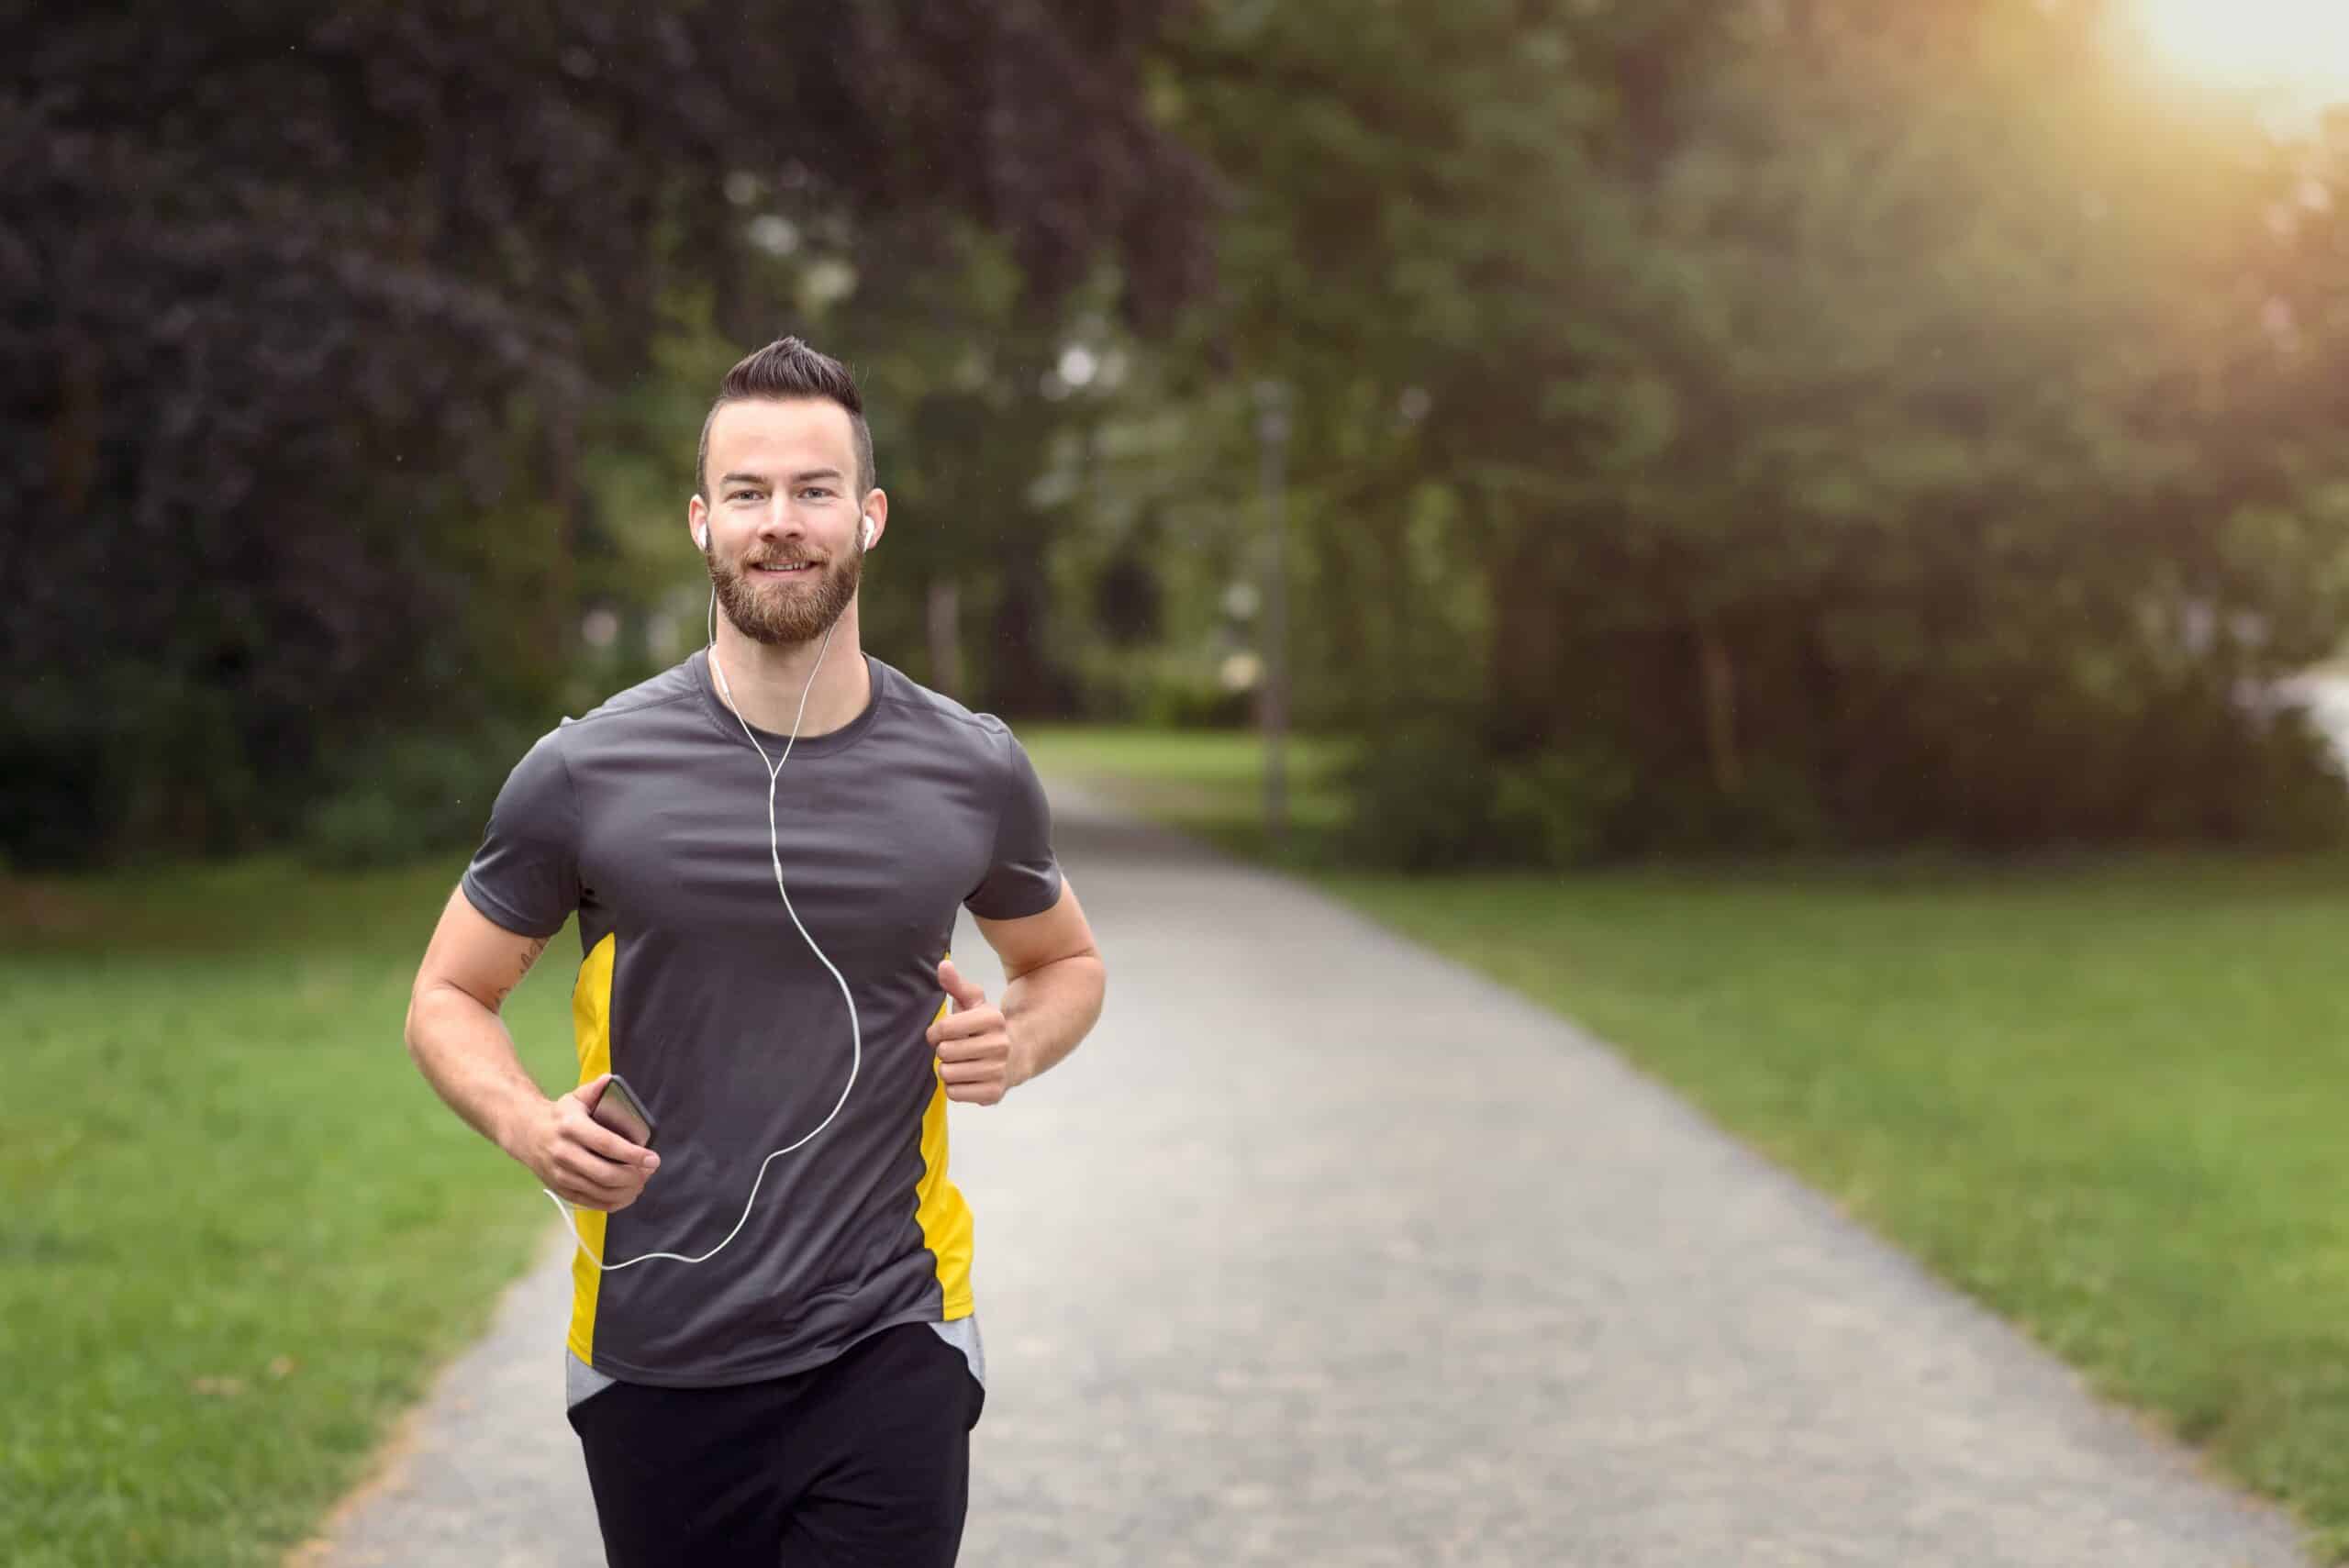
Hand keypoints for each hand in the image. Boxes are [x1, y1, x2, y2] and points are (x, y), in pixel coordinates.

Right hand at [519, 1074, 661, 1210]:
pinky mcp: (561, 1189)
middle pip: (606, 1173)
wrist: (527, 1133)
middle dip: (634, 1176)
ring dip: (626, 1191)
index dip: (633, 1154)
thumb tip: (610, 1080)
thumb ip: (594, 1090)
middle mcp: (564, 1153)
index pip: (607, 1144)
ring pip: (600, 1191)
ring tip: (641, 1182)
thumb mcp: (574, 1098)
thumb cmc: (559, 1116)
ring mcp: (561, 1175)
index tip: (652, 1158)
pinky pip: (591, 1202)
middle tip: (649, 1171)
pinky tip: (627, 1194)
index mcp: (571, 1128)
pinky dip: (613, 1202)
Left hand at [929, 957, 1021, 1105]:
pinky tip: (967, 1078)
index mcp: (993, 1018)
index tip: (940, 1034)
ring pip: (948, 1073)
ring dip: (949, 1069)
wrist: (1018, 1055)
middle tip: (955, 1050)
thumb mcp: (974, 1003)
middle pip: (945, 1052)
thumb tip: (943, 965)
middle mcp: (999, 1044)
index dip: (935, 1033)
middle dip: (945, 1051)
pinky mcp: (994, 1093)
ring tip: (961, 1063)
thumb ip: (956, 984)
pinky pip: (954, 1093)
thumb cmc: (987, 1028)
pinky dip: (955, 1087)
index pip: (944, 1028)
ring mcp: (998, 1070)